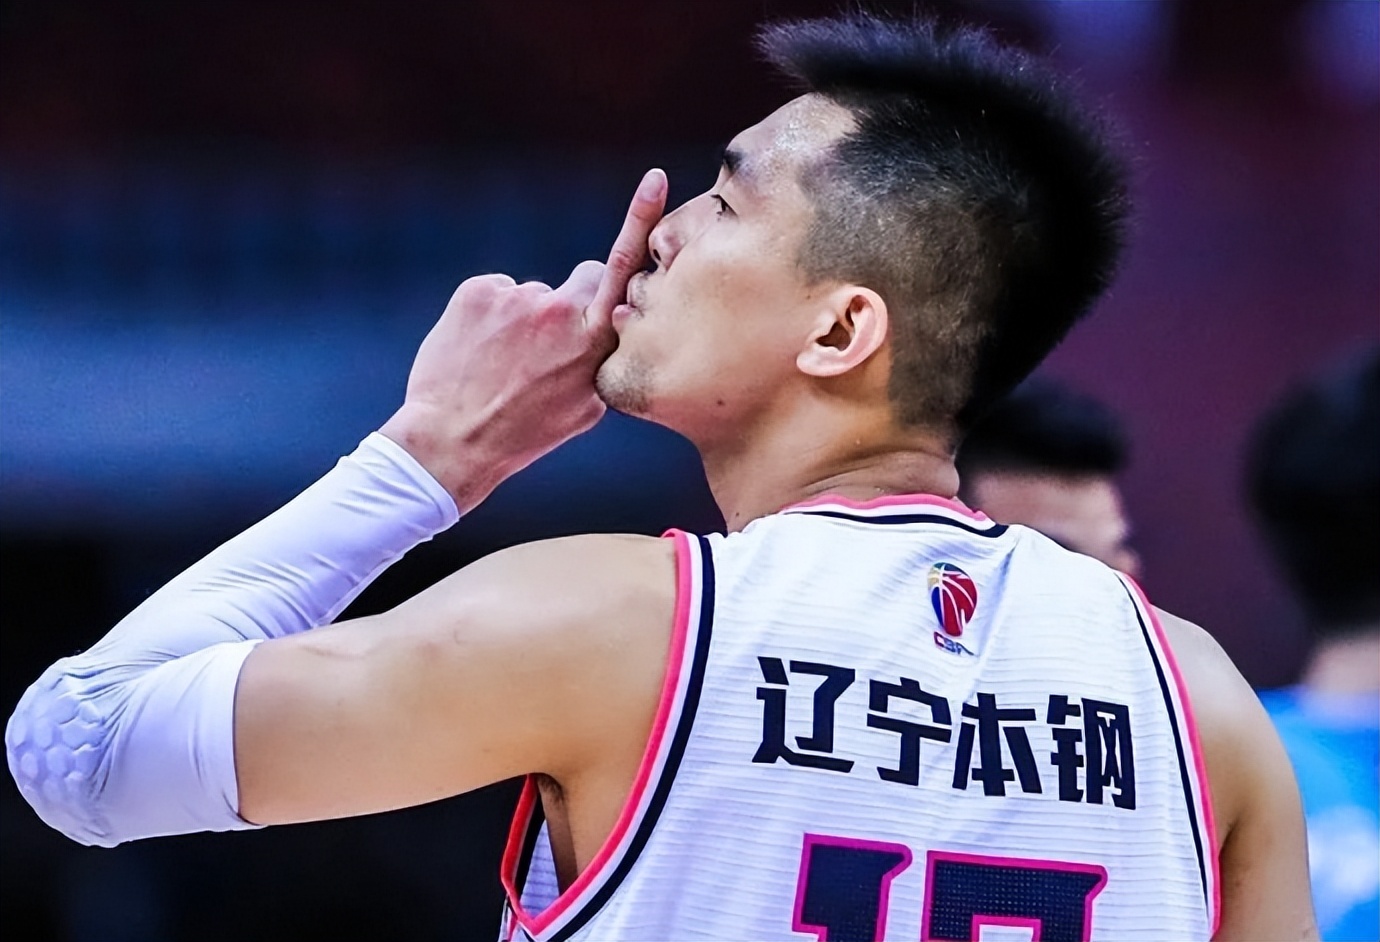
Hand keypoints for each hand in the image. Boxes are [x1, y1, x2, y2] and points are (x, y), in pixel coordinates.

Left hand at [381, 168, 666, 510]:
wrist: (451, 440)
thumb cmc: (524, 431)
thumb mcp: (586, 407)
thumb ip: (604, 357)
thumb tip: (611, 323)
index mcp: (594, 341)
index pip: (624, 268)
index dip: (640, 220)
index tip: (653, 179)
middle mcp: (560, 311)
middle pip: (584, 277)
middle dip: (574, 301)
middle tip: (545, 346)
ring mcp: (517, 297)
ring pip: (534, 294)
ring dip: (522, 319)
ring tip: (501, 363)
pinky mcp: (480, 290)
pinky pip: (496, 292)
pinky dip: (488, 316)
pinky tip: (478, 351)